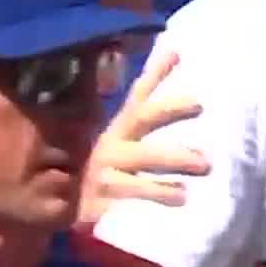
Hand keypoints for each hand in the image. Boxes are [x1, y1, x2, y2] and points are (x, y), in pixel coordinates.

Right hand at [78, 48, 211, 226]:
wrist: (59, 214)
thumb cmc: (99, 178)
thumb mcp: (118, 150)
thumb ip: (141, 126)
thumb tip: (166, 93)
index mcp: (117, 132)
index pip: (137, 97)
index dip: (155, 74)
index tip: (176, 52)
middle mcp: (112, 146)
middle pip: (142, 120)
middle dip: (169, 110)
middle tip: (200, 104)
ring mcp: (107, 172)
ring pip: (143, 160)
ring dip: (174, 160)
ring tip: (206, 163)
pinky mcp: (106, 200)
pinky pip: (135, 195)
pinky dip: (159, 194)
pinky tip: (184, 197)